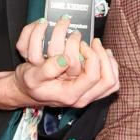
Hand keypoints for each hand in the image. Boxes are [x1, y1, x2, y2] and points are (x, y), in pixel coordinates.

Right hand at [0, 19, 119, 109]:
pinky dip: (109, 66)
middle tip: (93, 42)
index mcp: (70, 95)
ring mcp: (87, 95)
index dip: (92, 57)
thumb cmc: (30, 83)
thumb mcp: (32, 76)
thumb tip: (65, 59)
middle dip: (104, 57)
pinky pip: (109, 81)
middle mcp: (81, 97)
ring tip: (99, 46)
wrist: (27, 90)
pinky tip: (101, 54)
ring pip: (112, 82)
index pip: (93, 76)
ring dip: (109, 61)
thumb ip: (48, 69)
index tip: (82, 44)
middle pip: (108, 80)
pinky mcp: (88, 90)